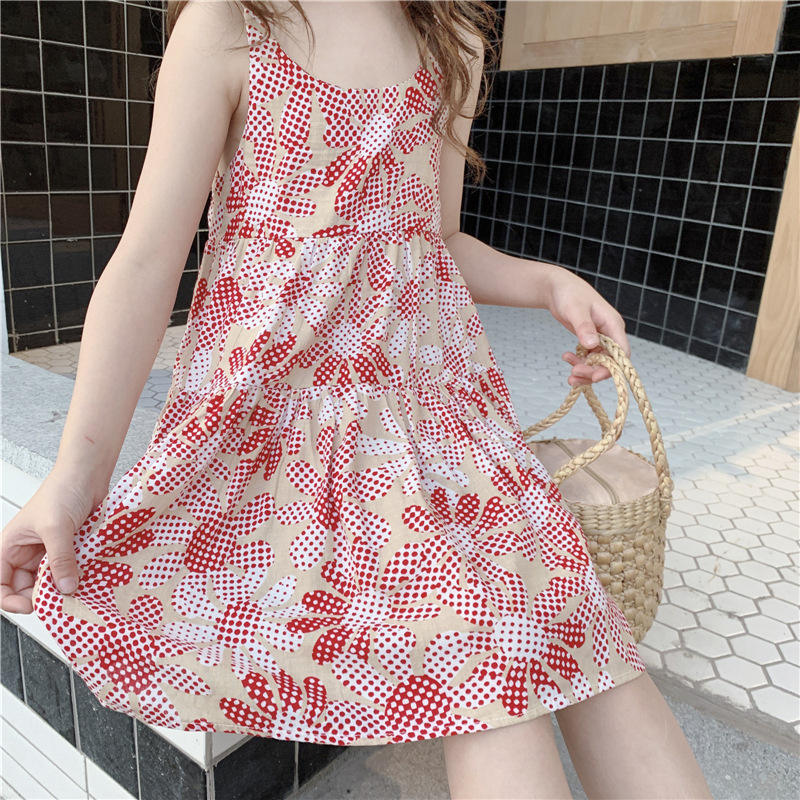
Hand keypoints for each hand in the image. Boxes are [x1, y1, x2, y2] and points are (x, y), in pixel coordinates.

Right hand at [0, 471, 102, 613]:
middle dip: (43, 596)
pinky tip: (86, 578)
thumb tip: (65, 587)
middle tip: (61, 599)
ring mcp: (50, 552)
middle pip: (27, 588)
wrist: (88, 475)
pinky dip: (77, 577)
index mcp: (10, 547)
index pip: (0, 584)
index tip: (32, 606)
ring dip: (62, 587)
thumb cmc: (62, 490)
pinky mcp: (70, 550)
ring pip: (51, 582)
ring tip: (76, 589)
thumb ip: (60, 559)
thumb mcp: (57, 527)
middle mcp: (27, 552)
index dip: (11, 600)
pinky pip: (70, 571)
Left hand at [544, 266, 630, 386]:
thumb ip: (584, 327)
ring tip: (569, 375)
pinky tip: (566, 358)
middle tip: (573, 375)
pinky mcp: (590, 339)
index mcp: (613, 324)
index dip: (611, 368)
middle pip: (610, 361)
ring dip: (585, 371)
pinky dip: (579, 362)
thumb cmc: (569, 293)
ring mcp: (601, 337)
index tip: (594, 376)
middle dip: (593, 371)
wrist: (557, 287)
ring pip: (599, 362)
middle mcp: (610, 333)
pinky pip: (589, 357)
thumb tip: (592, 344)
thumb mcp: (575, 310)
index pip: (621, 353)